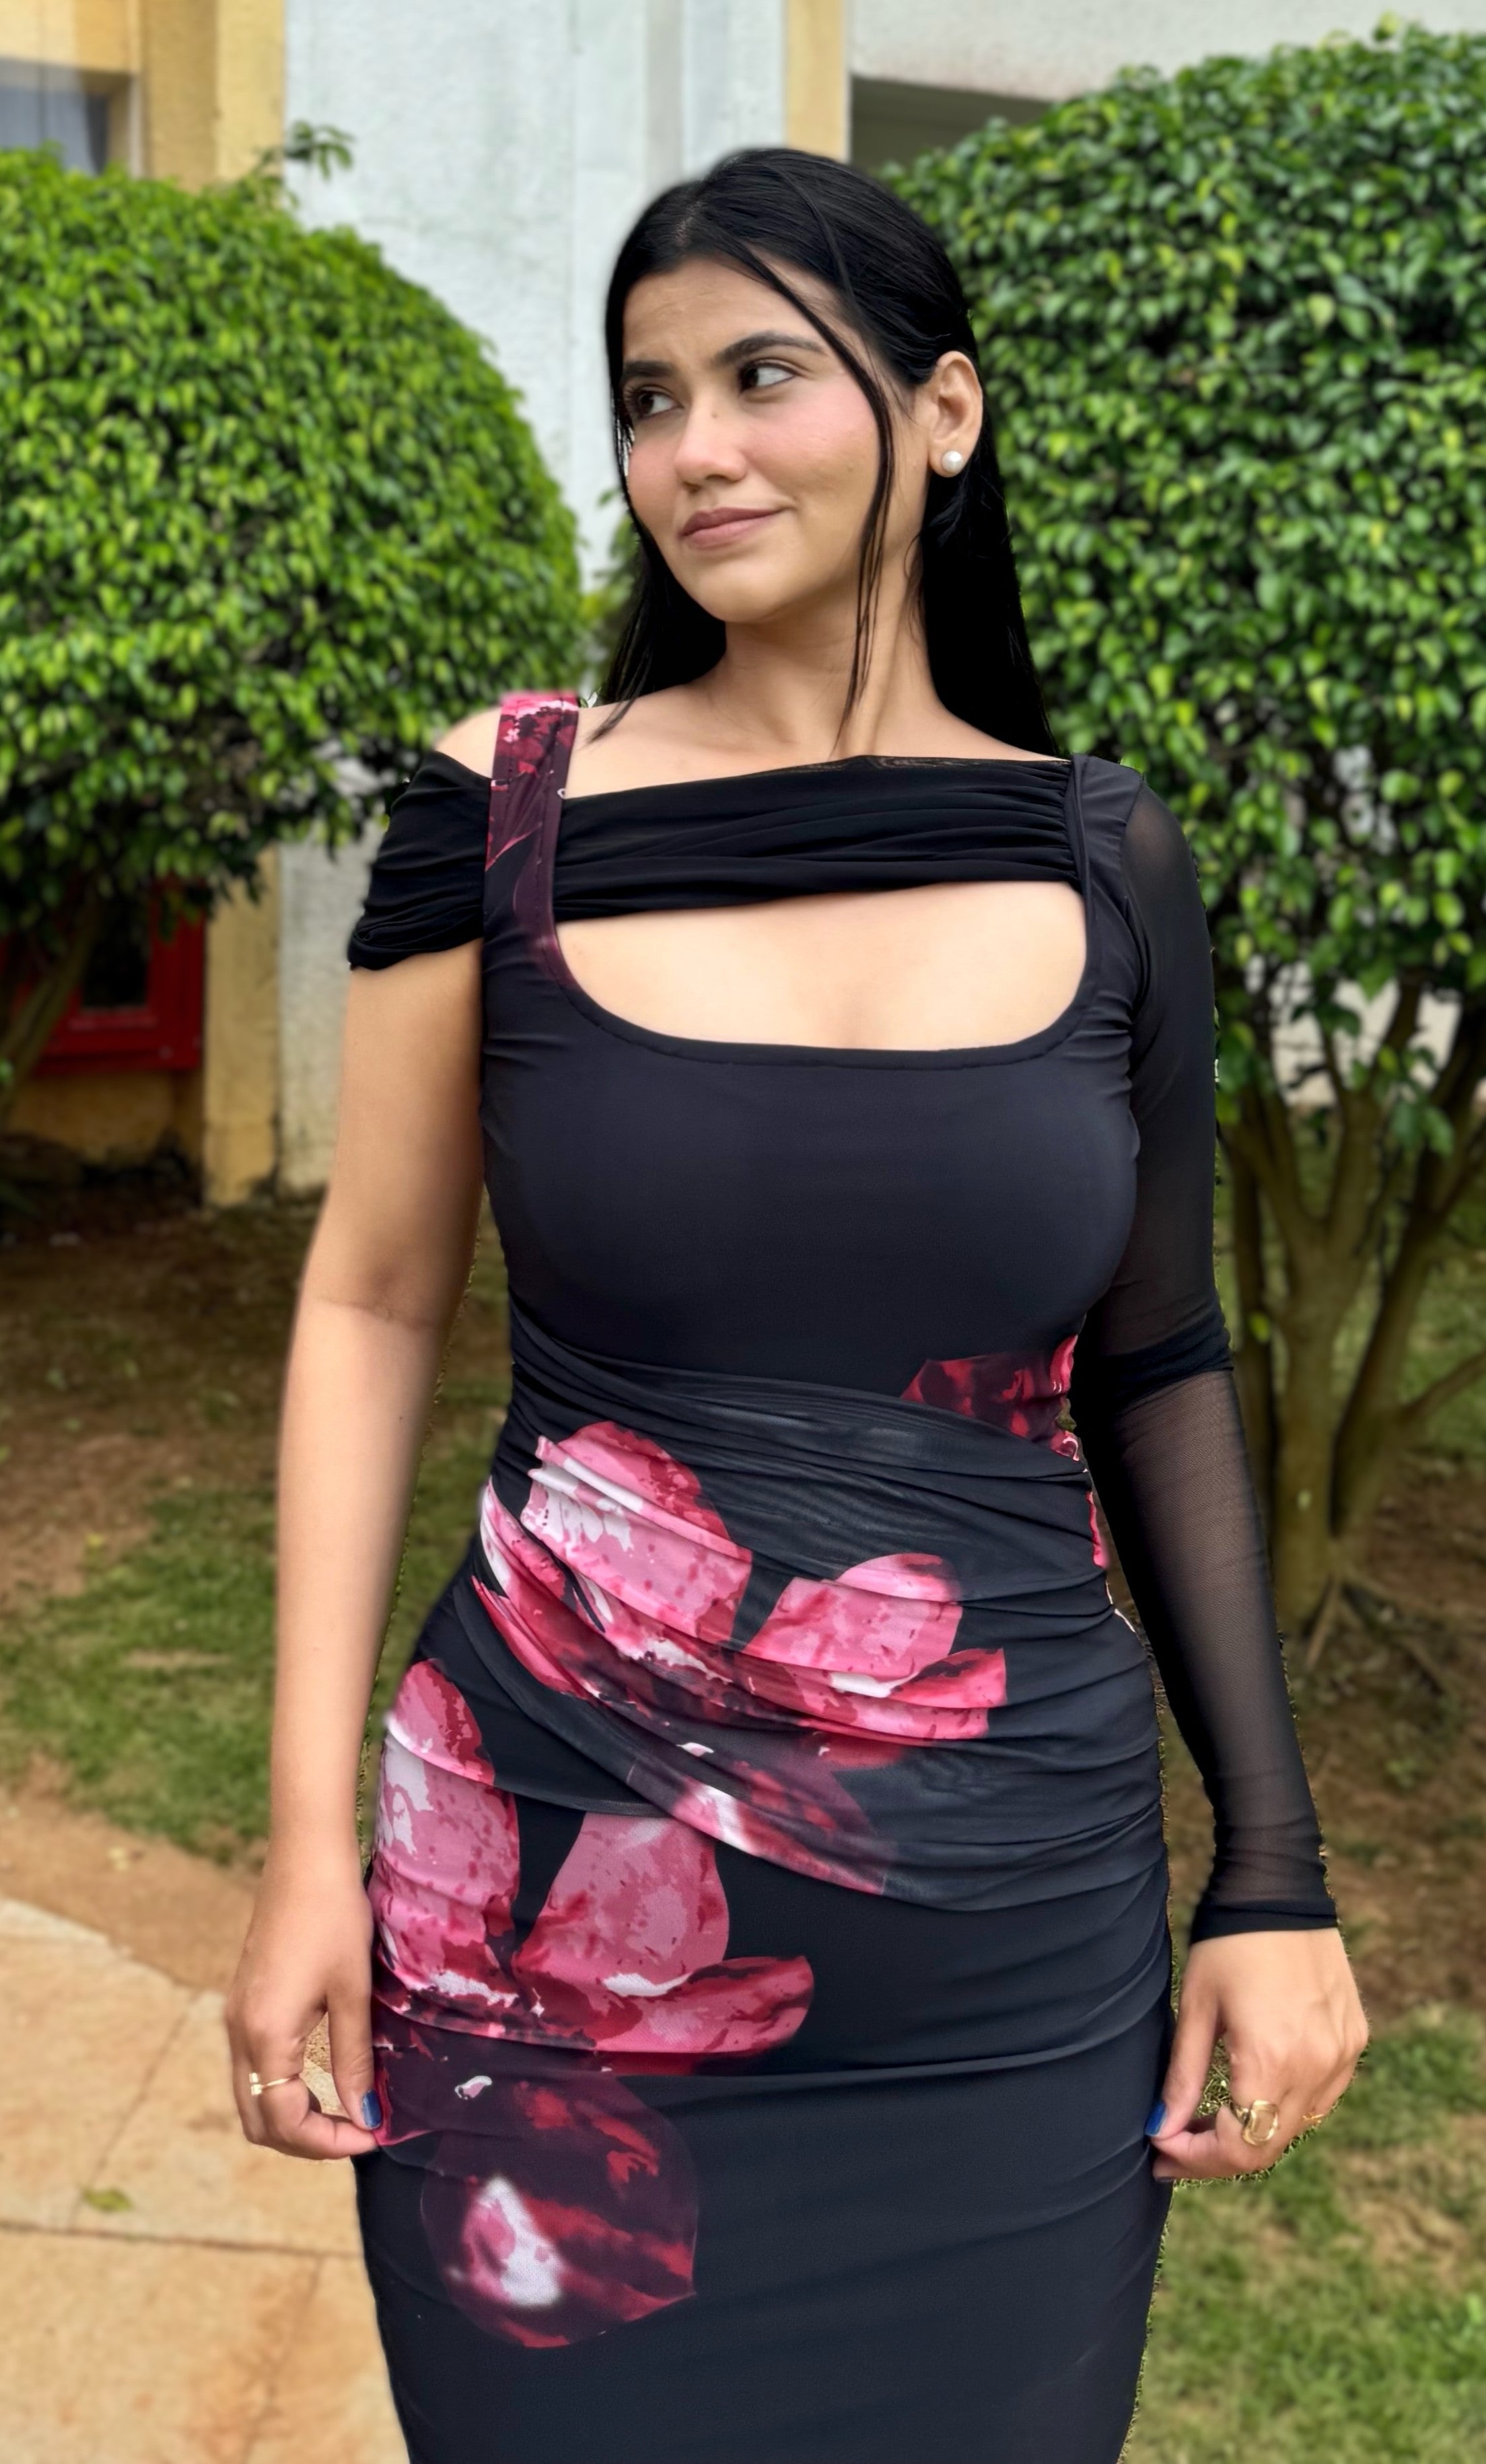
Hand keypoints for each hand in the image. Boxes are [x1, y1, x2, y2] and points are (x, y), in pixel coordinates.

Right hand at [226, 1842, 380, 2160]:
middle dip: (306, 2140)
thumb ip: (354, 2059)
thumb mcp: (352, 1992)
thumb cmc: (334, 1917)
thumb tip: (366, 2117)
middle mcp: (240, 2033)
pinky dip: (282, 2089)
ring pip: (251, 2098)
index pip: (285, 2121)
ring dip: (292, 2117)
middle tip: (358, 2130)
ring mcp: (236, 2017)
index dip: (328, 2142)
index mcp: (266, 2035)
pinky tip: (321, 2077)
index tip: (372, 2134)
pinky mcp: (243, 2003)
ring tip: (344, 2110)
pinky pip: (253, 2069)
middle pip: (258, 2121)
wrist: (304, 1858)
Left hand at [1148, 1928, 1366, 2183]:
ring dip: (1252, 2132)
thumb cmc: (1227, 1944)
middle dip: (1217, 2154)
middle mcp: (1316, 2067)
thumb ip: (1182, 2077)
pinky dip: (1285, 2106)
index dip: (1196, 2159)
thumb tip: (1161, 2130)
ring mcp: (1341, 2056)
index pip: (1239, 2148)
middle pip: (1268, 2145)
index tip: (1160, 2150)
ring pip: (1296, 2125)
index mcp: (1273, 2060)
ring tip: (1208, 2121)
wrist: (1278, 1890)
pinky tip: (1253, 2091)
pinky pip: (1321, 2097)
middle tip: (1174, 2144)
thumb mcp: (1195, 2009)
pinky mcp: (1354, 2041)